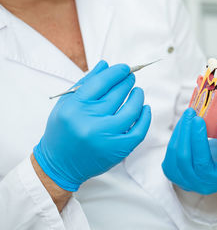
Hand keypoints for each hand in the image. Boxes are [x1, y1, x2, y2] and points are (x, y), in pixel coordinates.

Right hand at [33, 60, 151, 191]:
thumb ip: (86, 83)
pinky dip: (145, 118)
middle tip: (131, 77)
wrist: (59, 165)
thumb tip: (106, 65)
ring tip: (138, 91)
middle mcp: (89, 122)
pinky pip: (138, 131)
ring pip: (130, 111)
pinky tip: (144, 108)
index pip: (101, 83)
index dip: (116, 73)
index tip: (124, 68)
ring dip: (137, 97)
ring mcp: (105, 137)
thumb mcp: (67, 104)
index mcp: (74, 108)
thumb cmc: (63, 131)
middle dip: (127, 82)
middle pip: (116, 95)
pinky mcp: (117, 150)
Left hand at [162, 108, 216, 194]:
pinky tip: (183, 122)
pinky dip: (177, 135)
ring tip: (190, 114)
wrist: (201, 177)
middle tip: (199, 117)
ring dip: (185, 132)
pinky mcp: (173, 174)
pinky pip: (172, 153)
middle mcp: (208, 182)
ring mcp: (188, 180)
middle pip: (201, 161)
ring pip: (183, 155)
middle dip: (198, 137)